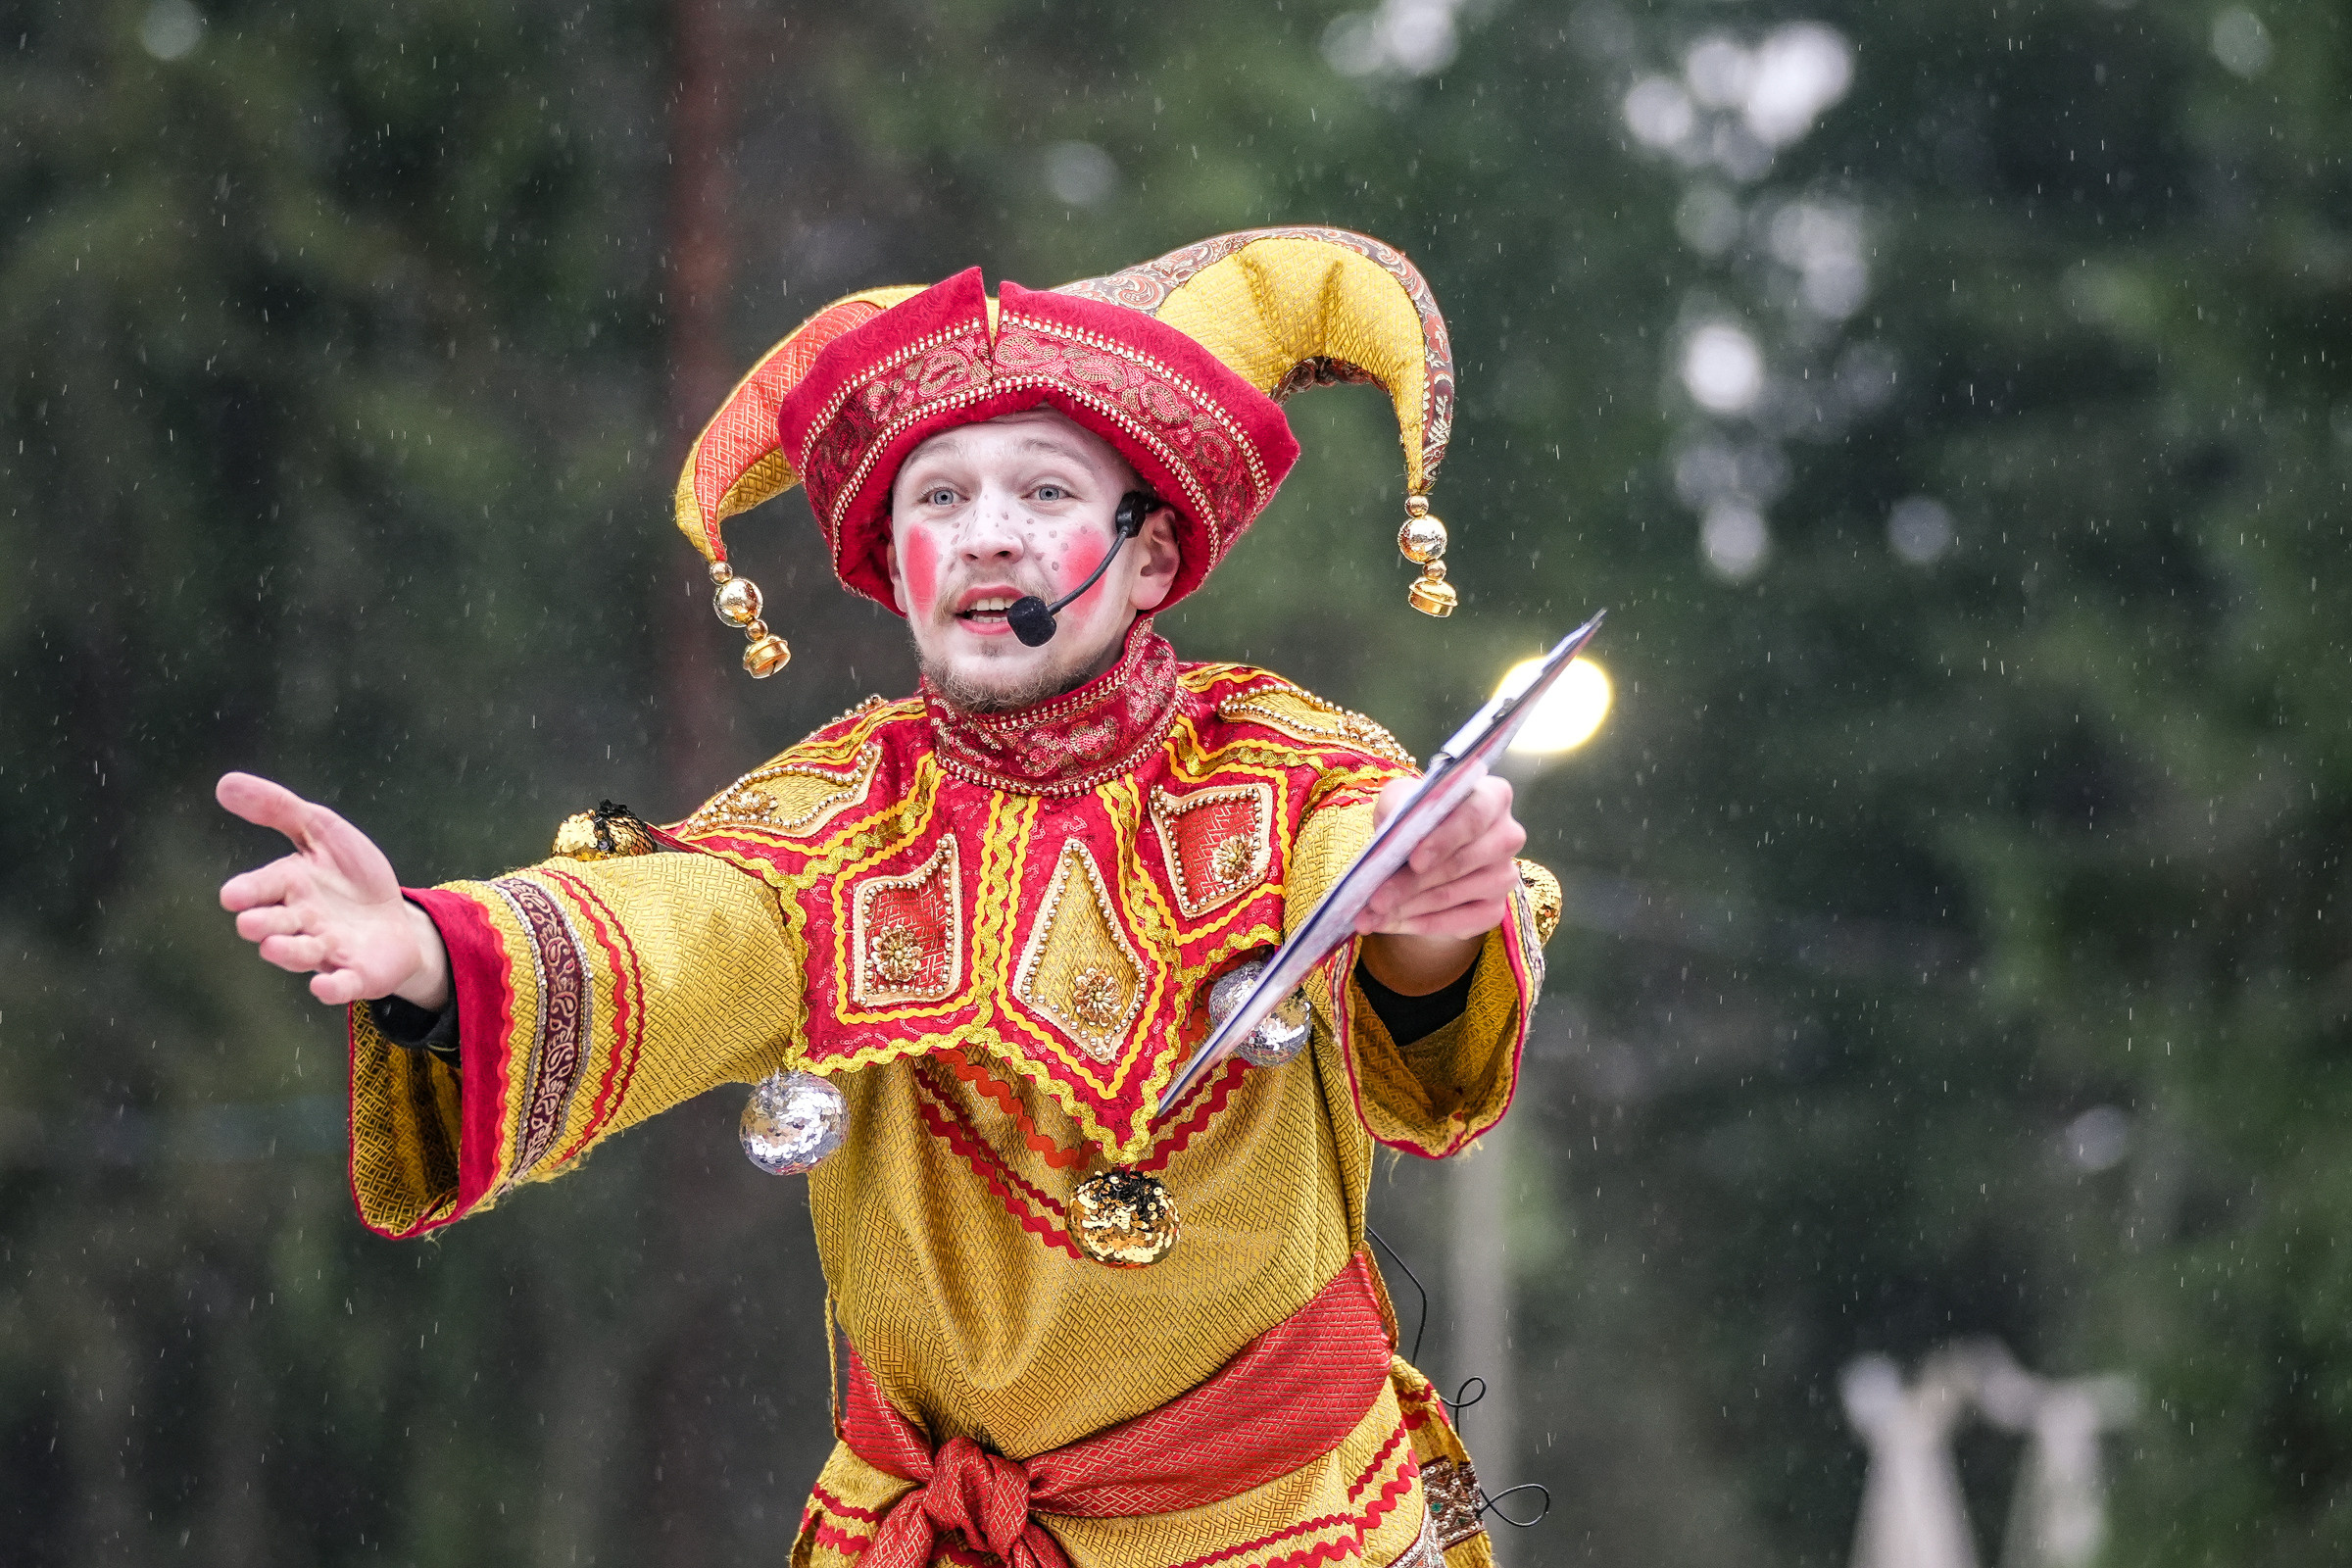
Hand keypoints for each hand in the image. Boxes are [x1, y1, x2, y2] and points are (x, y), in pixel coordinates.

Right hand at [216, 772, 450, 1008]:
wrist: (395, 919)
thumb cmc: (351, 876)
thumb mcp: (323, 832)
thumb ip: (279, 809)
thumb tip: (224, 782)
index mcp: (290, 886)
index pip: (262, 887)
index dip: (249, 891)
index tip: (233, 895)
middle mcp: (302, 921)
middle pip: (275, 925)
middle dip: (263, 925)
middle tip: (251, 924)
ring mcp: (327, 950)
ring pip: (301, 955)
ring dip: (290, 952)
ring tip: (276, 946)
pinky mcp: (356, 975)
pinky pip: (341, 985)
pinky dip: (332, 988)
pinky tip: (325, 987)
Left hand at [1354, 766, 1525, 995]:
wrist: (1424, 854)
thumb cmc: (1416, 819)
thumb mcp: (1402, 801)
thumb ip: (1399, 808)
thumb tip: (1392, 840)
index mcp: (1492, 797)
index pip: (1474, 815)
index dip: (1445, 839)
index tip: (1414, 860)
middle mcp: (1507, 836)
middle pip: (1460, 862)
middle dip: (1411, 883)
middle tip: (1375, 899)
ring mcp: (1504, 876)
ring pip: (1452, 895)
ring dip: (1406, 908)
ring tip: (1370, 914)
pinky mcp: (1494, 909)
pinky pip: (1456, 923)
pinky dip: (1418, 925)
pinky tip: (1390, 923)